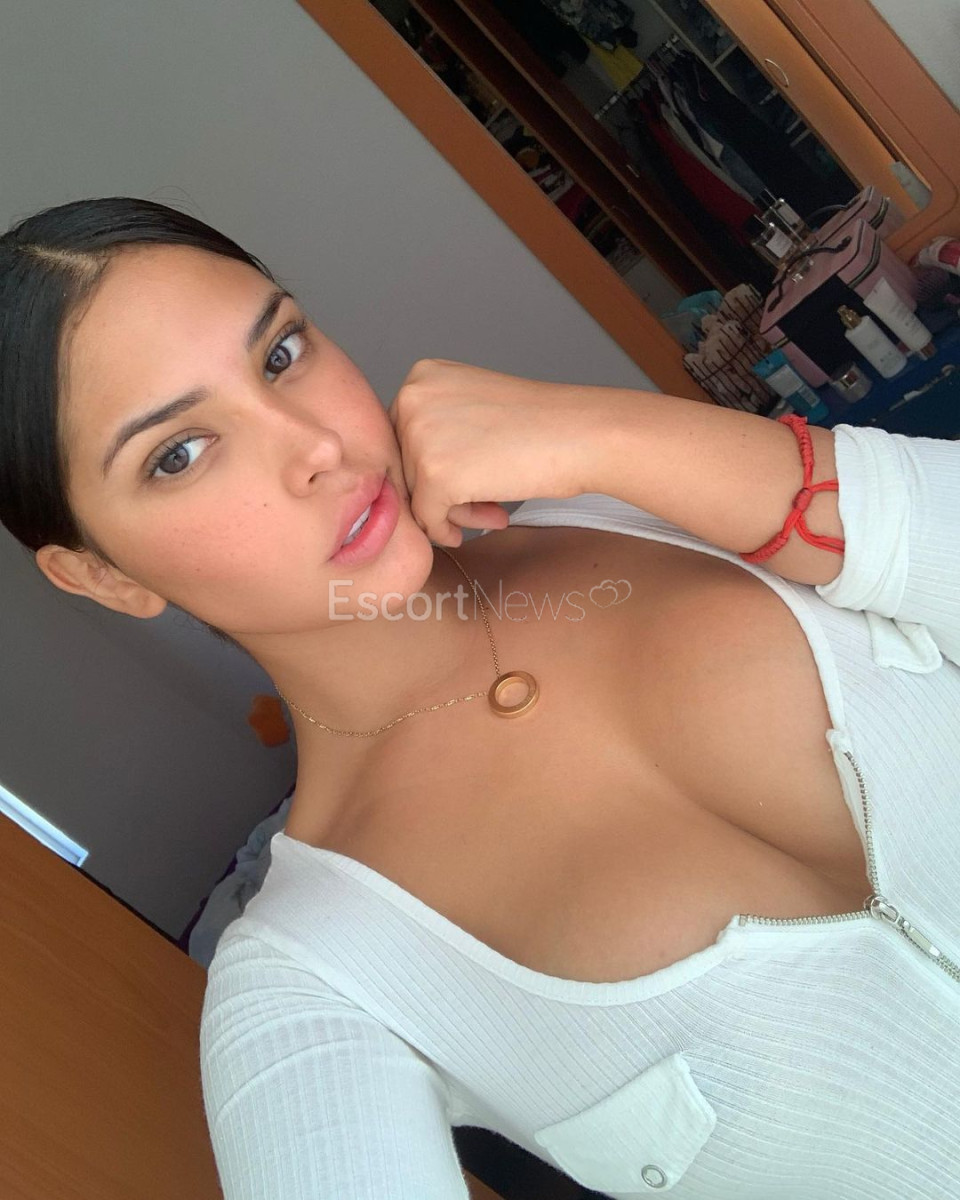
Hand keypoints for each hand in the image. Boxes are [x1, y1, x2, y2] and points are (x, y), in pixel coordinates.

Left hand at [386, 358, 591, 544]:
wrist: (580, 434)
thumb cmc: (541, 424)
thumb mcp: (474, 406)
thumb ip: (437, 429)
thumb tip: (407, 481)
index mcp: (421, 377)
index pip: (402, 437)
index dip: (432, 467)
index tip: (467, 480)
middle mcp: (412, 400)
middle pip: (405, 466)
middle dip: (441, 492)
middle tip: (483, 505)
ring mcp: (420, 437)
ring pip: (415, 495)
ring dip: (451, 511)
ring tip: (491, 512)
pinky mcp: (434, 475)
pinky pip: (426, 518)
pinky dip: (446, 530)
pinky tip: (478, 526)